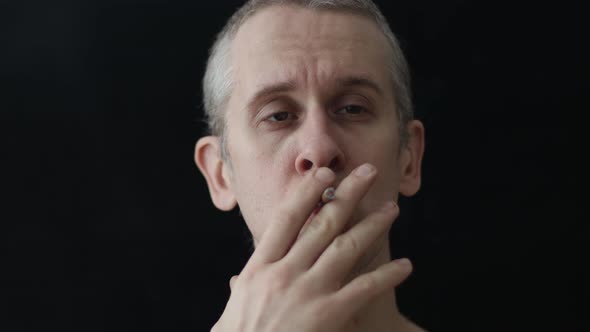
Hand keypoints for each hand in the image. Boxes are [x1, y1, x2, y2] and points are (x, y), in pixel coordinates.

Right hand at [211, 164, 411, 331]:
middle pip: (322, 224)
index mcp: (259, 268)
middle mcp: (284, 273)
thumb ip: (239, 292)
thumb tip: (235, 280)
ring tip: (391, 209)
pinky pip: (364, 289)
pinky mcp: (329, 316)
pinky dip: (387, 275)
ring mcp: (308, 293)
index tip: (324, 173)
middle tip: (368, 172)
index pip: (286, 219)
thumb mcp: (232, 312)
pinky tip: (405, 266)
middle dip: (348, 194)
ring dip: (372, 225)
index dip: (307, 192)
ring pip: (346, 247)